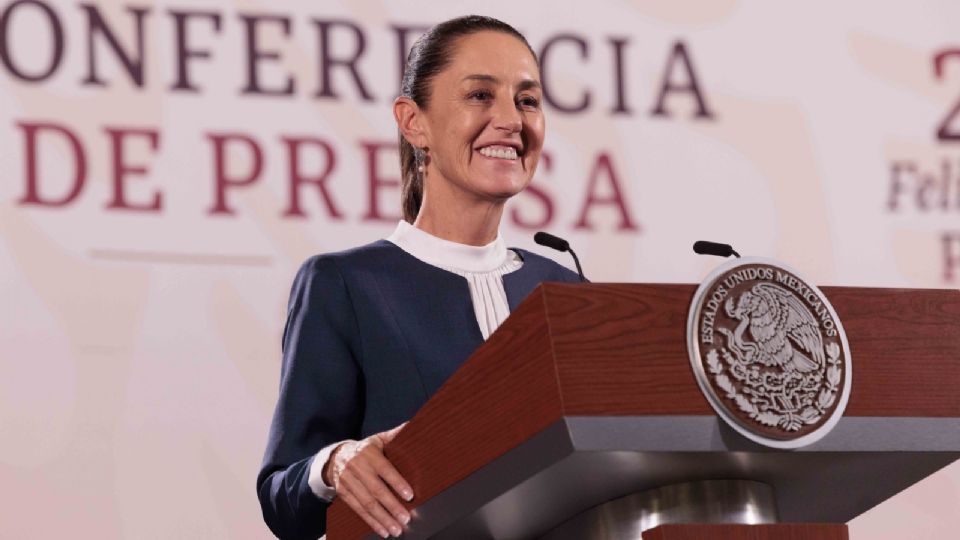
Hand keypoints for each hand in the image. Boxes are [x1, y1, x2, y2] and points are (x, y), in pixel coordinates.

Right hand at [324, 423, 412, 537]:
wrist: (334, 457)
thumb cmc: (365, 449)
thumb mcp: (377, 439)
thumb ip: (395, 435)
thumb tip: (413, 425)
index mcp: (368, 453)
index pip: (384, 469)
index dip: (396, 482)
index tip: (409, 495)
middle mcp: (357, 467)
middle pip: (375, 490)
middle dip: (391, 506)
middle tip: (406, 518)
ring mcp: (348, 482)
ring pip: (366, 503)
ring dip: (382, 518)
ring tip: (396, 529)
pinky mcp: (343, 494)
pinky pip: (358, 510)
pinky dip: (371, 522)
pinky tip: (383, 530)